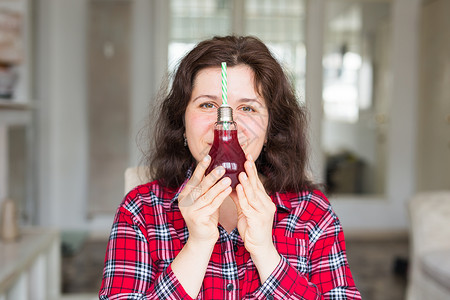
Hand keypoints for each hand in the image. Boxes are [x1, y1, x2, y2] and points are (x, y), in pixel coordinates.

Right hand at [178, 155, 231, 245]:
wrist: (202, 239)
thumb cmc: (206, 217)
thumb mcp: (205, 201)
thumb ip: (207, 188)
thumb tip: (216, 169)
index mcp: (184, 196)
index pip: (193, 179)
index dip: (200, 168)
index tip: (208, 157)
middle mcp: (184, 202)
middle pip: (199, 186)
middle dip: (211, 176)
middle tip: (222, 167)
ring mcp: (190, 211)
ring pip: (206, 195)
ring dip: (218, 186)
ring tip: (228, 178)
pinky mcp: (197, 218)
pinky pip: (212, 205)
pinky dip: (221, 196)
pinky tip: (229, 190)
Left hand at [232, 154, 279, 282]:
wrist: (260, 248)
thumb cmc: (252, 229)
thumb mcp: (244, 211)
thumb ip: (239, 198)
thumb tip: (231, 185)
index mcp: (264, 201)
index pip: (258, 182)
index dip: (252, 170)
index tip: (247, 157)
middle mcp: (266, 204)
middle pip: (257, 185)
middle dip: (251, 172)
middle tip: (247, 159)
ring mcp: (263, 212)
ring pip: (254, 194)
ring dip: (247, 183)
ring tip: (242, 172)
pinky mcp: (258, 220)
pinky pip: (249, 206)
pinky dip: (243, 197)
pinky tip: (238, 189)